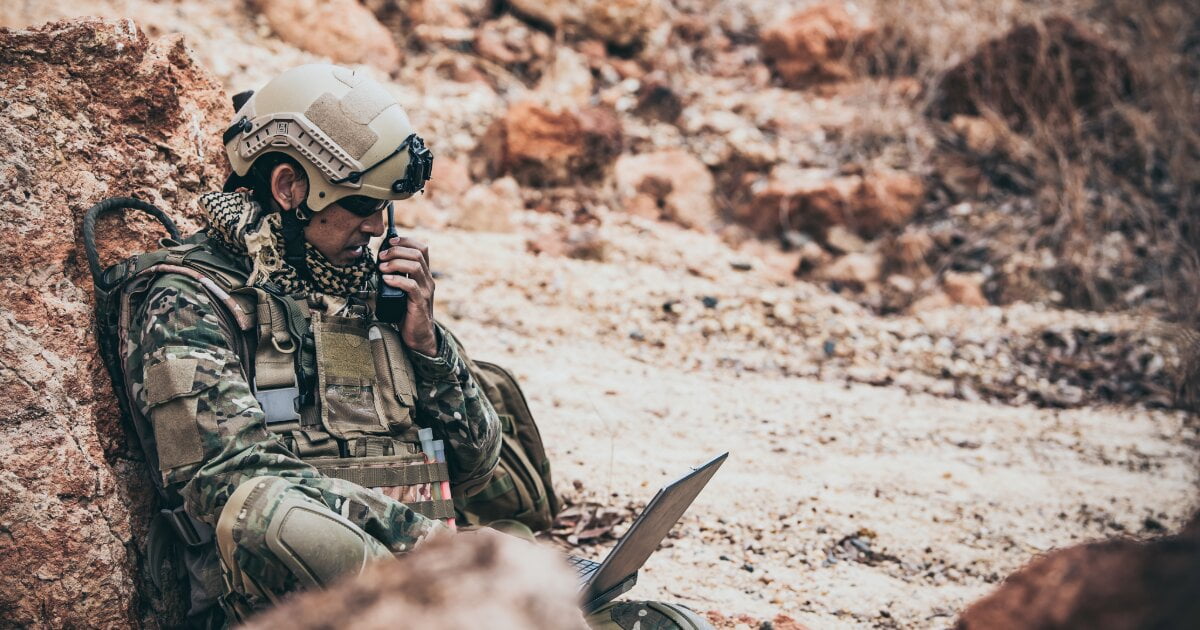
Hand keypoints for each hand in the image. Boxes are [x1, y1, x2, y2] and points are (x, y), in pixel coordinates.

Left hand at [378, 236, 437, 355]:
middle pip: (417, 254)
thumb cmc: (407, 313)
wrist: (419, 336)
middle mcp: (428, 280)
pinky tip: (386, 280)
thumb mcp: (401, 291)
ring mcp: (425, 291)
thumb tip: (379, 264)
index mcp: (424, 275)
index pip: (422, 248)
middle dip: (397, 250)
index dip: (406, 241)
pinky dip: (397, 280)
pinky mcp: (420, 302)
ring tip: (382, 267)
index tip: (390, 241)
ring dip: (396, 263)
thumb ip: (395, 277)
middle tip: (381, 256)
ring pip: (415, 267)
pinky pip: (411, 286)